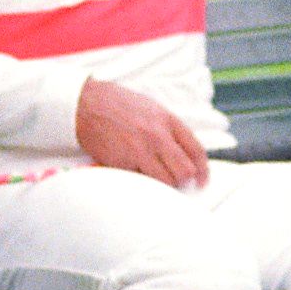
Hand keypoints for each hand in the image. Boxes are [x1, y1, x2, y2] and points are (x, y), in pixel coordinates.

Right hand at [76, 78, 208, 189]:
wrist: (87, 104)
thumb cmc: (116, 104)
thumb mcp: (150, 108)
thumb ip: (168, 128)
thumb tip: (181, 151)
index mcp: (167, 120)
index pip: (196, 150)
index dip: (203, 170)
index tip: (202, 180)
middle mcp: (158, 136)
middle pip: (185, 171)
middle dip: (183, 180)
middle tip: (175, 181)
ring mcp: (141, 150)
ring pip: (166, 181)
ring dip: (163, 184)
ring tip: (153, 178)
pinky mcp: (124, 163)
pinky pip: (142, 182)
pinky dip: (142, 182)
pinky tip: (135, 174)